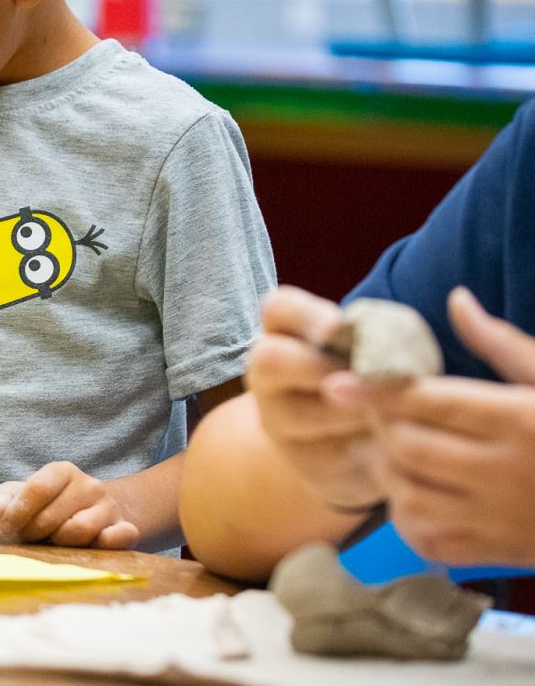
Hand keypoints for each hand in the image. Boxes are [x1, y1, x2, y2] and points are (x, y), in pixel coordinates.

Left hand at [0, 461, 139, 548]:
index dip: (18, 511)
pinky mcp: (125, 529)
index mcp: (61, 471)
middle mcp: (89, 485)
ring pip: (80, 531)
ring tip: (54, 542)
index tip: (6, 528)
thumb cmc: (46, 504)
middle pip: (54, 516)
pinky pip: (120, 537)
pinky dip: (105, 544)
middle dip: (34, 532)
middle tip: (28, 539)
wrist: (89, 512)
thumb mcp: (18, 495)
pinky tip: (90, 548)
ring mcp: (109, 507)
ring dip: (59, 544)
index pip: (38, 488)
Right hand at [246, 286, 382, 510]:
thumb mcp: (369, 352)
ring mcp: (277, 419)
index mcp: (286, 334)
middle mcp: (268, 374)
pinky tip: (394, 440)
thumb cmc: (368, 380)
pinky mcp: (302, 460)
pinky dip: (366, 445)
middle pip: (269, 359)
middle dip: (319, 366)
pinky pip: (327, 454)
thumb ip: (375, 342)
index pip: (279, 309)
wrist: (356, 446)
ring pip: (298, 413)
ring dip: (351, 410)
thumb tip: (396, 349)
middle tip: (363, 376)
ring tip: (389, 409)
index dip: (305, 315)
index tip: (337, 327)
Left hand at [330, 288, 534, 565]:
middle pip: (407, 446)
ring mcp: (498, 518)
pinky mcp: (494, 553)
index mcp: (520, 420)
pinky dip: (405, 513)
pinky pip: (423, 536)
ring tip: (395, 447)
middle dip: (381, 426)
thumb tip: (455, 300)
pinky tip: (416, 490)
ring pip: (406, 492)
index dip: (376, 389)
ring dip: (388, 467)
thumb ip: (501, 344)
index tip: (338, 382)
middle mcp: (504, 472)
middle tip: (380, 412)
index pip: (428, 402)